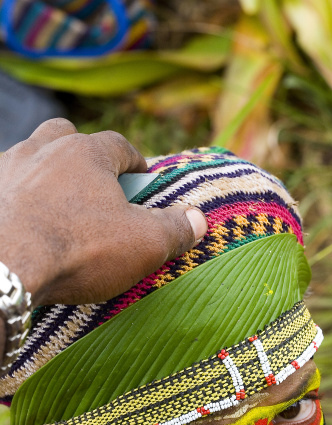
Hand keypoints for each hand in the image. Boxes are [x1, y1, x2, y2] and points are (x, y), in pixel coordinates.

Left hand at [0, 118, 206, 305]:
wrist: (4, 269)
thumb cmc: (78, 250)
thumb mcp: (143, 244)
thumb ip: (175, 229)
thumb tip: (200, 219)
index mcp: (86, 154)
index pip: (119, 145)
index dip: (134, 161)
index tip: (141, 177)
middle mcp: (42, 150)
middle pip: (65, 136)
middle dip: (82, 152)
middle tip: (94, 181)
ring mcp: (6, 169)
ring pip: (29, 155)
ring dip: (45, 171)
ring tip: (55, 200)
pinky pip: (4, 185)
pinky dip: (15, 195)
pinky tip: (23, 219)